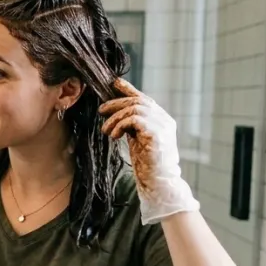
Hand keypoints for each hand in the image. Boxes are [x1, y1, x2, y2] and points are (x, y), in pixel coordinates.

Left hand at [99, 78, 199, 224]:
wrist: (159, 183)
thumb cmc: (147, 164)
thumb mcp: (138, 139)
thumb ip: (132, 125)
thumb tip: (116, 113)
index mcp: (162, 119)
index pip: (144, 98)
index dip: (129, 89)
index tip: (114, 83)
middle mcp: (164, 120)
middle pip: (138, 101)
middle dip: (116, 103)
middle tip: (100, 111)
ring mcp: (162, 126)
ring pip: (135, 108)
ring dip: (115, 118)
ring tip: (106, 130)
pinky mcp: (156, 134)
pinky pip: (135, 119)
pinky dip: (120, 125)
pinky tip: (114, 135)